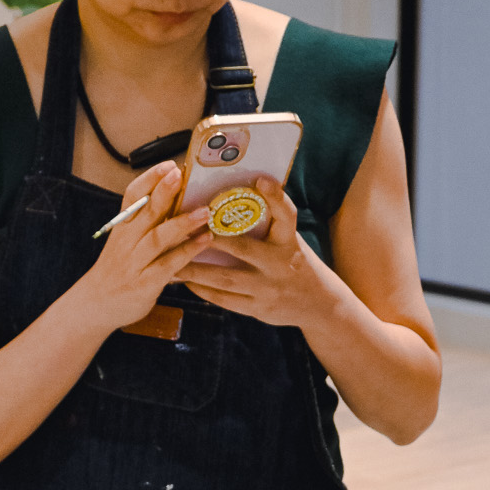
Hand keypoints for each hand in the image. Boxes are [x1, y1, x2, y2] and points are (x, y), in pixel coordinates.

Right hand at [79, 160, 209, 334]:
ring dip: (182, 222)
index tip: (168, 165)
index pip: (132, 196)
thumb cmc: (116, 271)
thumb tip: (177, 202)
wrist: (94, 305)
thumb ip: (146, 225)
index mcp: (122, 228)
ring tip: (204, 211)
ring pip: (158, 238)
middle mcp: (127, 242)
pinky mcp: (145, 283)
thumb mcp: (125, 243)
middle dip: (163, 192)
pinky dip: (187, 252)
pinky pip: (168, 265)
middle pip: (145, 212)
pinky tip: (204, 241)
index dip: (150, 179)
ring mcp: (135, 263)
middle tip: (181, 175)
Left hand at [181, 176, 332, 326]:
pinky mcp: (258, 309)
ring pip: (225, 278)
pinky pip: (225, 299)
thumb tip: (241, 188)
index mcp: (289, 241)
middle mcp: (279, 263)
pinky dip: (203, 290)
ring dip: (195, 269)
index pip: (287, 214)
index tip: (260, 180)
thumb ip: (270, 220)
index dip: (276, 196)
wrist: (318, 303)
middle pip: (243, 248)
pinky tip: (185, 280)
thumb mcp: (289, 238)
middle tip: (183, 227)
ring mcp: (268, 289)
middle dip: (211, 239)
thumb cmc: (294, 260)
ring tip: (171, 260)